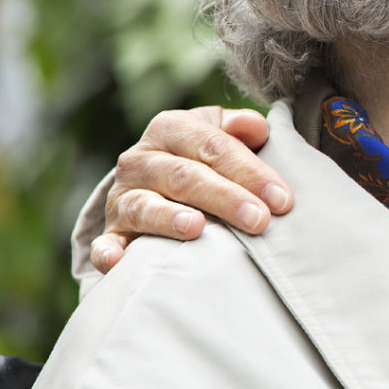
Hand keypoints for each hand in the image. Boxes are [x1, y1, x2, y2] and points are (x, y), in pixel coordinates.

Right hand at [92, 107, 291, 272]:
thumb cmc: (204, 158)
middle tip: (260, 220)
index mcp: (172, 129)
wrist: (154, 180)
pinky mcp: (112, 232)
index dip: (250, 171)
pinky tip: (120, 262)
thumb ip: (240, 128)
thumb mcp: (219, 133)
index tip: (282, 199)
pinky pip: (106, 243)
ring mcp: (123, 197)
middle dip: (226, 198)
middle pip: (185, 177)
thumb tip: (257, 127)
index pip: (214, 147)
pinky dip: (110, 252)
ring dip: (170, 219)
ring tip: (197, 228)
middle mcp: (142, 160)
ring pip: (146, 206)